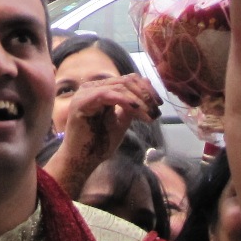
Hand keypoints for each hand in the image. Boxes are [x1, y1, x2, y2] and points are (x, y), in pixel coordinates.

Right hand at [45, 74, 158, 199]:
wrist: (82, 160)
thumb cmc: (99, 143)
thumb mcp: (122, 120)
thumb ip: (132, 105)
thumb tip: (148, 89)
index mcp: (100, 89)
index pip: (128, 80)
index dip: (146, 89)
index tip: (159, 104)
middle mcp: (91, 87)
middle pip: (125, 81)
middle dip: (145, 95)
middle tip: (156, 111)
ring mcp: (85, 93)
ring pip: (119, 87)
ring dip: (139, 100)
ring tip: (149, 115)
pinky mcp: (81, 102)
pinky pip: (107, 94)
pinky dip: (124, 100)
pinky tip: (137, 110)